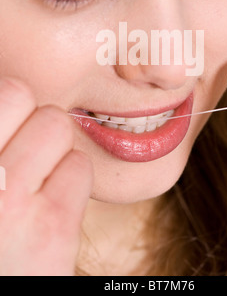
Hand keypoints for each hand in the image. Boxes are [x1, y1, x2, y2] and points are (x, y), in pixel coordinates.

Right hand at [0, 77, 92, 275]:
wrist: (9, 278)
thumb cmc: (0, 220)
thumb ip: (1, 133)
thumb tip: (22, 92)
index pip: (10, 90)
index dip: (14, 105)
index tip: (12, 128)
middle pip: (31, 98)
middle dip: (34, 120)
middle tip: (25, 153)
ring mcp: (11, 204)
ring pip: (59, 126)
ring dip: (54, 150)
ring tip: (36, 180)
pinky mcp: (52, 230)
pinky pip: (79, 166)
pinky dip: (71, 181)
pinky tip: (51, 206)